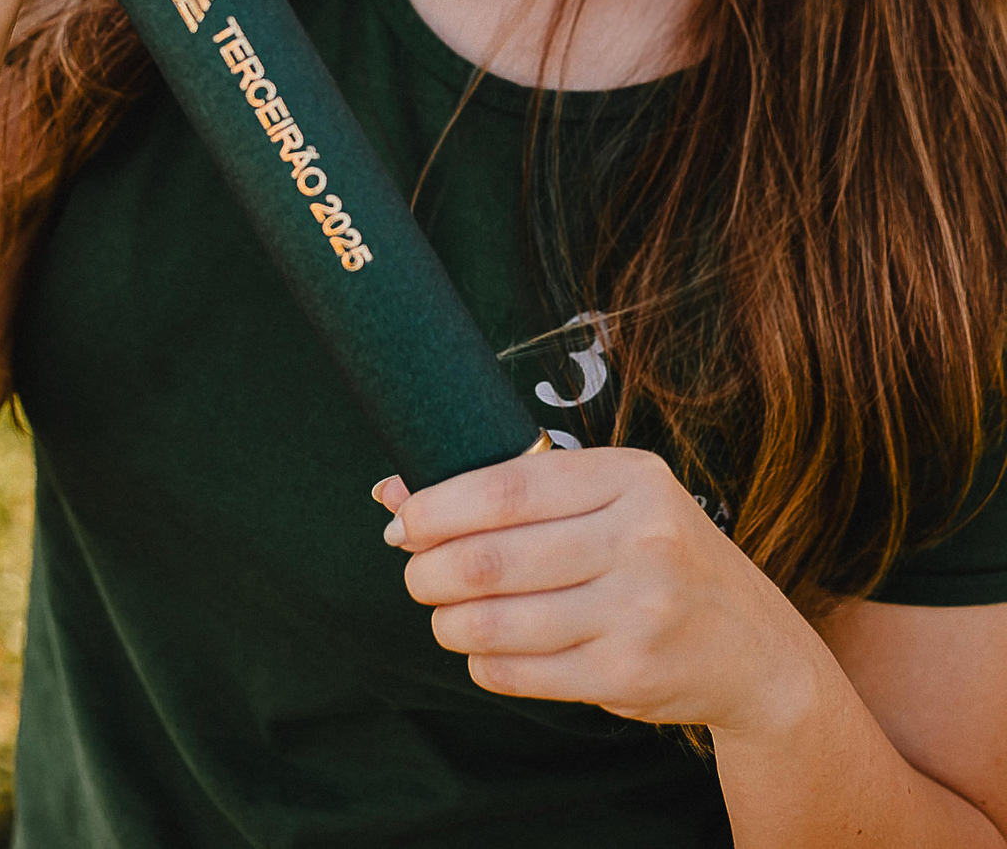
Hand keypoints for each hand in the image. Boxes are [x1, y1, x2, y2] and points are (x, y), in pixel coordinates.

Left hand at [375, 448, 822, 732]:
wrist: (754, 647)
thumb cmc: (661, 557)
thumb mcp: (611, 501)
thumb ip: (512, 492)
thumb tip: (395, 490)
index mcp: (631, 477)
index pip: (508, 487)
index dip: (440, 507)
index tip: (404, 521)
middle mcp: (641, 538)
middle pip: (493, 557)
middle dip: (431, 570)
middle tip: (415, 574)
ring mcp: (639, 609)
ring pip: (497, 621)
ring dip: (449, 622)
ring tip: (444, 615)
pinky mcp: (629, 673)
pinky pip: (521, 671)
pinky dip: (483, 662)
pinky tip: (484, 649)